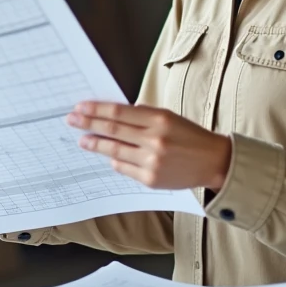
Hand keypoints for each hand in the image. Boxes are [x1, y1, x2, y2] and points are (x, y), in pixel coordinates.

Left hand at [67, 102, 231, 190]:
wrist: (213, 162)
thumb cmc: (189, 136)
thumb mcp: (169, 117)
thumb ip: (142, 116)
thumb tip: (111, 115)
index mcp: (159, 119)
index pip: (119, 112)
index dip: (96, 109)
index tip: (80, 107)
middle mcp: (154, 139)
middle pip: (113, 129)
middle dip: (88, 124)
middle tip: (72, 120)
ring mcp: (152, 161)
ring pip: (114, 150)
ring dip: (96, 144)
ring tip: (83, 140)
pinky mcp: (151, 179)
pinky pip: (124, 168)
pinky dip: (115, 160)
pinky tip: (108, 156)